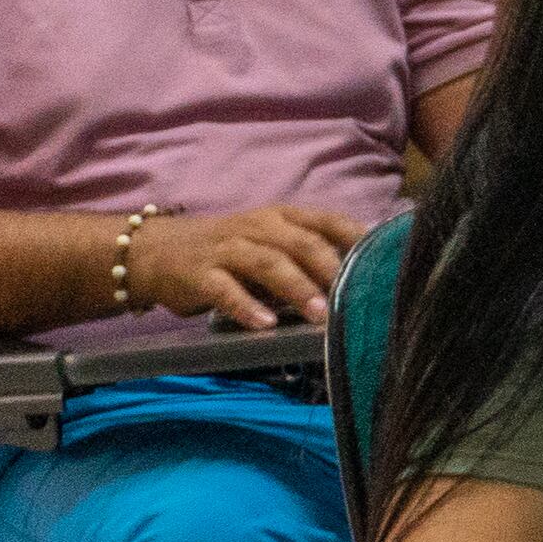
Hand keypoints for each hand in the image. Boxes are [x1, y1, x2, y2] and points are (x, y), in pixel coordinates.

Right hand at [123, 204, 361, 327]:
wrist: (158, 251)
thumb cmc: (232, 252)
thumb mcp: (272, 243)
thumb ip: (310, 255)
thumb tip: (363, 279)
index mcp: (282, 218)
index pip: (327, 221)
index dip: (356, 237)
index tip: (383, 260)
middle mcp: (257, 228)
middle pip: (302, 243)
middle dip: (331, 269)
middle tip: (356, 296)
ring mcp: (227, 249)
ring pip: (267, 263)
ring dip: (297, 288)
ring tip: (320, 314)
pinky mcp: (199, 274)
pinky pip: (224, 289)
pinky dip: (246, 306)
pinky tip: (265, 323)